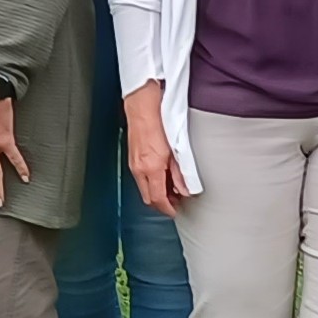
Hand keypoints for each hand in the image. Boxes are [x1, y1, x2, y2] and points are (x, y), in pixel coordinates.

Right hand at [123, 80, 187, 217]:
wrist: (142, 106)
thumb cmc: (158, 121)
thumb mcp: (175, 149)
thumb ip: (180, 173)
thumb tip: (185, 189)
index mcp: (151, 168)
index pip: (157, 199)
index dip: (167, 209)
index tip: (175, 211)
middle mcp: (139, 169)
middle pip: (148, 197)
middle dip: (161, 204)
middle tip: (175, 203)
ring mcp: (134, 163)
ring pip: (143, 188)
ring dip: (156, 193)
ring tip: (171, 189)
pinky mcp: (132, 157)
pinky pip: (140, 178)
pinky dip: (151, 182)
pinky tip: (161, 176)